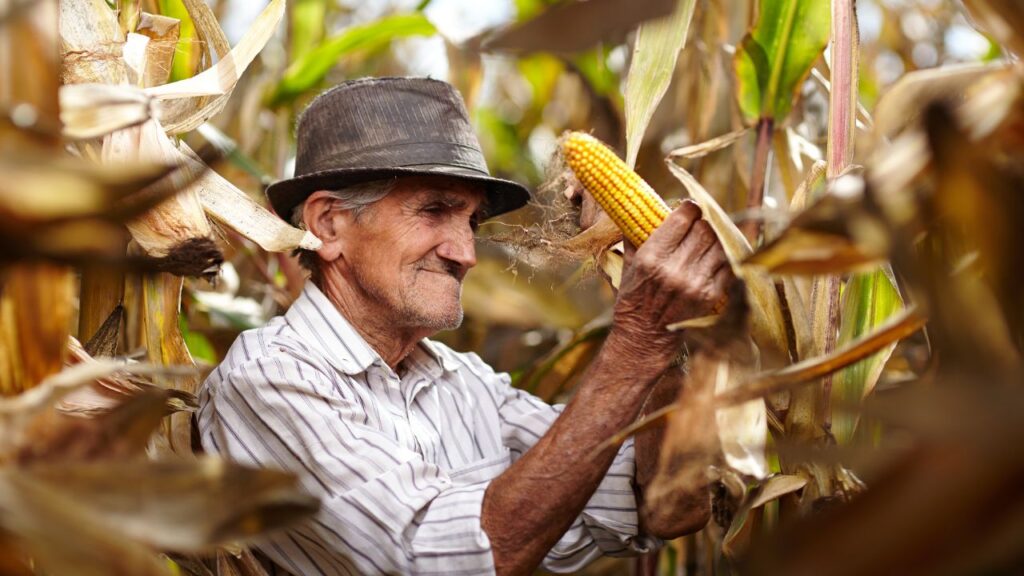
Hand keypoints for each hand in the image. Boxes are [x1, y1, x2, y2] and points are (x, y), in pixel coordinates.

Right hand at [610, 200, 733, 362]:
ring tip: (707, 241)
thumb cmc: (634, 299)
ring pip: (718, 244)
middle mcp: (674, 269)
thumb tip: (645, 207)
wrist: (644, 337)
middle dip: (702, 224)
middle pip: (704, 229)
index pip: (684, 217)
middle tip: (698, 226)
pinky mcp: (710, 296)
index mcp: (652, 257)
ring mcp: (695, 283)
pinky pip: (727, 265)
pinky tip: (715, 258)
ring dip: (714, 240)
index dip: (690, 209)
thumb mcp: (628, 264)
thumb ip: (636, 234)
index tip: (690, 210)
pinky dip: (723, 258)